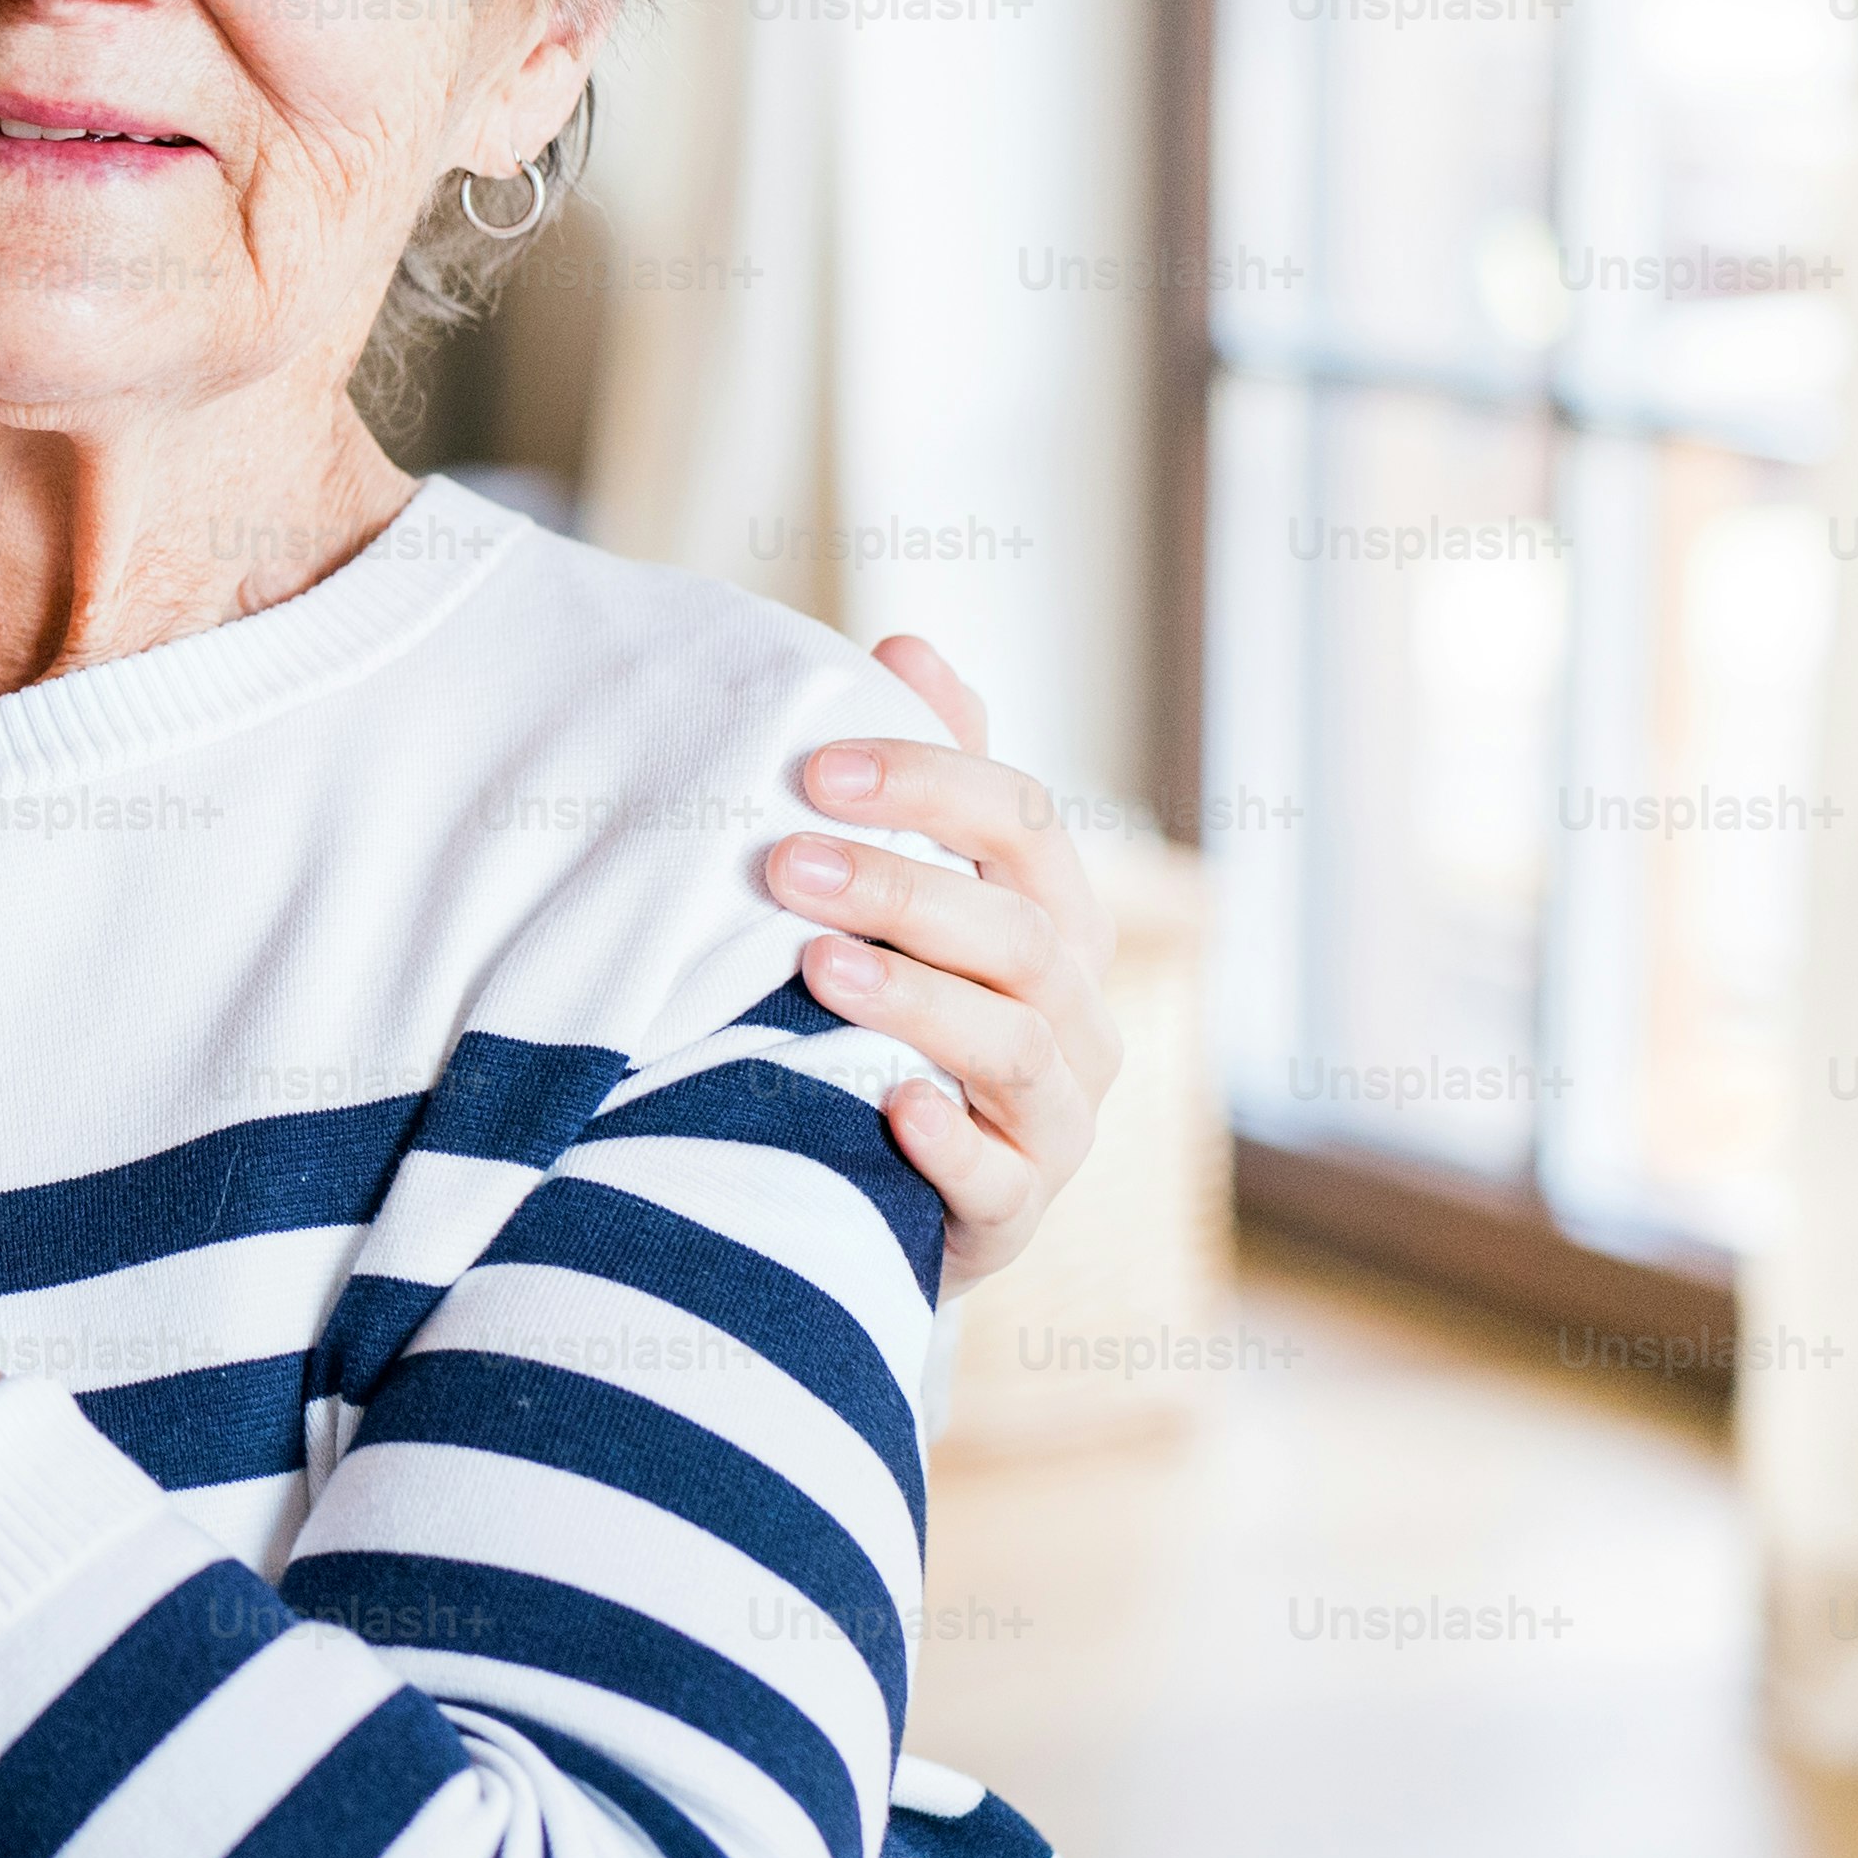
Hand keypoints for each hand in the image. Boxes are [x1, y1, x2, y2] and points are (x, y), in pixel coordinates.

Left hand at [768, 635, 1124, 1293]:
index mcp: (1054, 918)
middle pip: (1019, 934)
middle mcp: (1076, 1014)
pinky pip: (1000, 1182)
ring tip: (814, 966)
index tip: (810, 767)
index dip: (927, 785)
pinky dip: (950, 1145)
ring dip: (915, 1001)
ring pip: (1012, 1049)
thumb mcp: (919, 891)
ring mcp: (1056, 1120)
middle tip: (782, 862)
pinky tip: (890, 1105)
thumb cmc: (902, 1008)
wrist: (889, 1184)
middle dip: (902, 888)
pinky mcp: (1015, 1215)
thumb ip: (925, 781)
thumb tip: (910, 642)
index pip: (1022, 823)